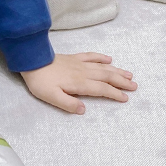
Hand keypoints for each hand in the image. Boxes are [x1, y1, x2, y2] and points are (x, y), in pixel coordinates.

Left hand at [20, 52, 137, 114]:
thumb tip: (83, 110)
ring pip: (102, 67)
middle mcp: (83, 72)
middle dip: (121, 82)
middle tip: (135, 86)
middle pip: (106, 77)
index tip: (126, 98)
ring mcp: (79, 63)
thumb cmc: (40, 81)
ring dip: (116, 71)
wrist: (31, 60)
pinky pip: (90, 56)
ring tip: (129, 74)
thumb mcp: (51, 97)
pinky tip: (109, 59)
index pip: (101, 89)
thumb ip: (68, 104)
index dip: (114, 94)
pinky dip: (101, 57)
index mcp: (79, 83)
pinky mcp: (73, 57)